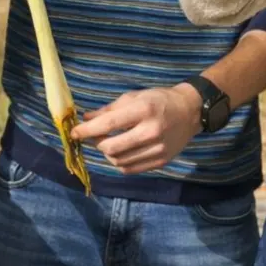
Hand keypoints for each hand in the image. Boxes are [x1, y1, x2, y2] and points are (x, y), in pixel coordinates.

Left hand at [70, 84, 202, 174]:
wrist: (190, 111)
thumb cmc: (159, 100)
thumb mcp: (134, 97)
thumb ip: (109, 109)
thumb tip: (86, 119)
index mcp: (143, 110)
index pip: (109, 124)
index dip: (87, 130)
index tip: (74, 133)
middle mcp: (151, 131)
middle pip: (111, 147)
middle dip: (96, 143)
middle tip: (94, 137)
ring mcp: (157, 149)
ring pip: (119, 161)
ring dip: (107, 154)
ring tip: (108, 143)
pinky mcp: (161, 161)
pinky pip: (130, 169)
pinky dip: (119, 162)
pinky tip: (121, 152)